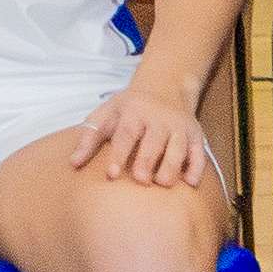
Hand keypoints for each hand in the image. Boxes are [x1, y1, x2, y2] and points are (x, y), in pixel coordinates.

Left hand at [65, 67, 221, 190]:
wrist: (165, 87)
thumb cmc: (129, 108)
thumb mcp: (107, 113)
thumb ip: (89, 137)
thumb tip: (73, 163)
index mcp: (134, 112)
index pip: (126, 134)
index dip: (119, 154)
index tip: (112, 174)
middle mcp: (158, 119)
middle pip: (153, 141)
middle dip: (148, 160)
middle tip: (141, 180)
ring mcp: (179, 127)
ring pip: (178, 147)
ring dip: (172, 165)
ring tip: (163, 184)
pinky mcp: (195, 136)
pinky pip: (199, 152)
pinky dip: (196, 167)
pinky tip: (190, 182)